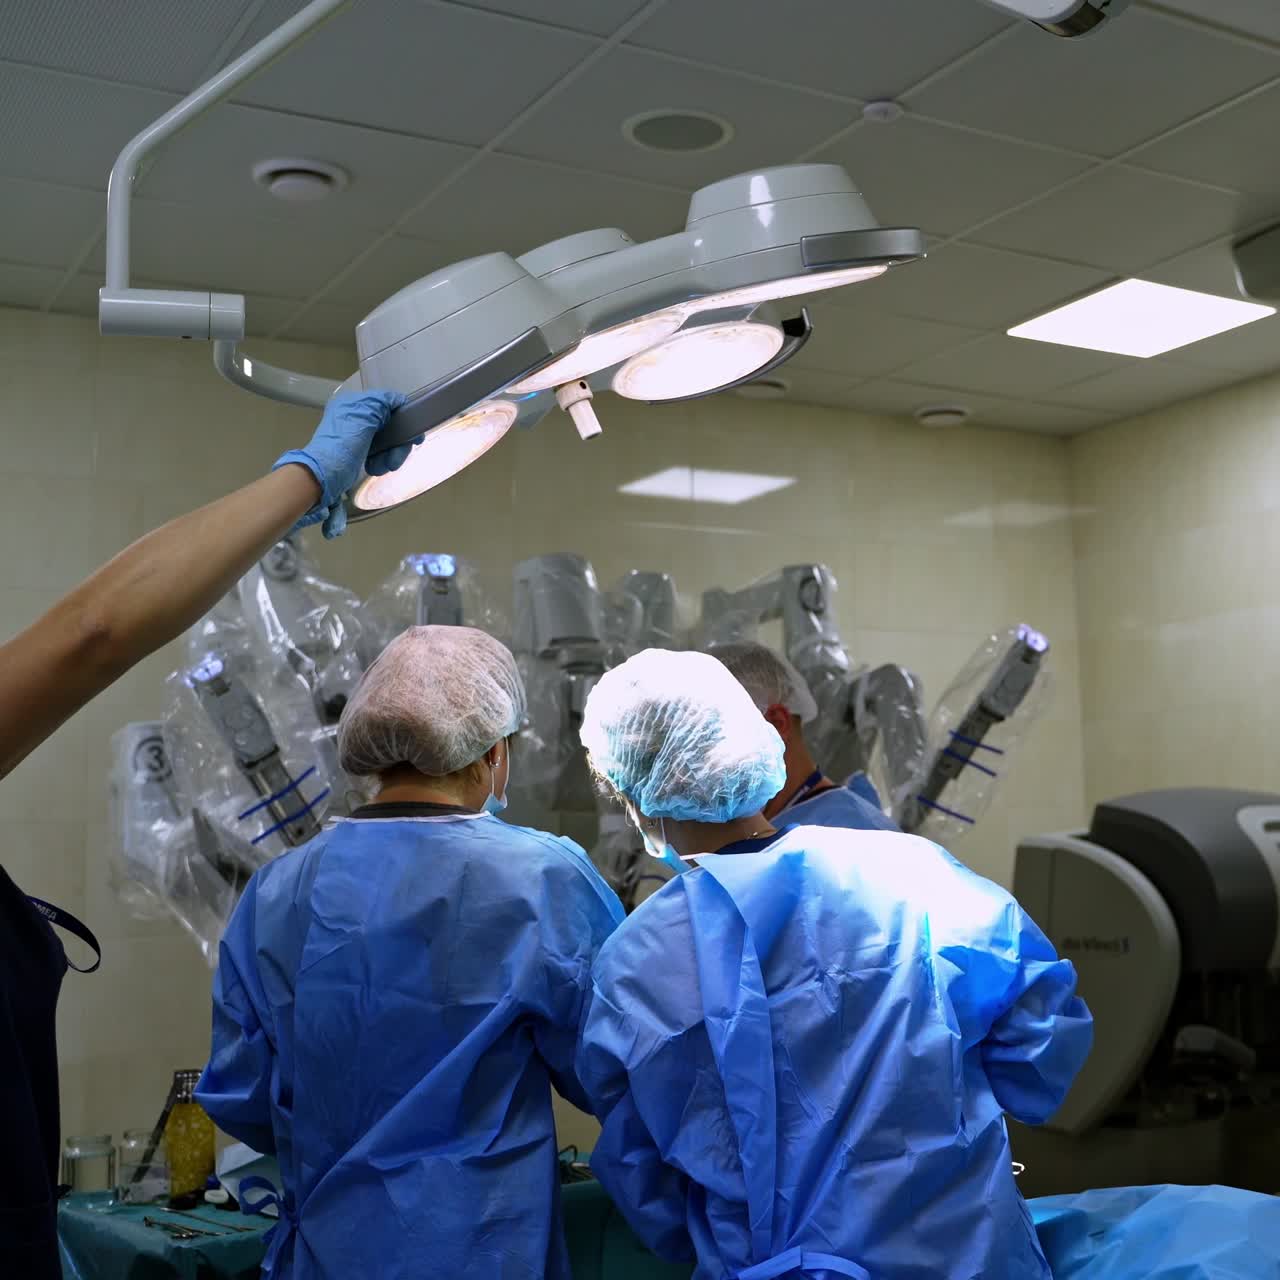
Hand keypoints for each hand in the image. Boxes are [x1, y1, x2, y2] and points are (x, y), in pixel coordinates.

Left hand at [273, 391, 423, 537]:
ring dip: (391, 455)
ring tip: (384, 466)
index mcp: (354, 403)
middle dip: (396, 444)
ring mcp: (358, 434)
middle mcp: (356, 416)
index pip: (388, 403)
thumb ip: (382, 404)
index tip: (413, 435)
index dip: (404, 417)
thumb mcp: (363, 418)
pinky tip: (376, 467)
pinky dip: (382, 460)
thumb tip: (398, 400)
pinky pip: (381, 452)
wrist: (325, 476)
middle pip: (391, 424)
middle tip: (396, 458)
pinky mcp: (360, 450)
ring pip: (388, 440)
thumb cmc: (341, 447)